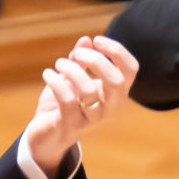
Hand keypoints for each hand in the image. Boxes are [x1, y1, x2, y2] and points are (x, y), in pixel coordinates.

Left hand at [22, 34, 136, 178]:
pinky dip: (55, 82)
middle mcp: (109, 109)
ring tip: (58, 63)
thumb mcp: (73, 78)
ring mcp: (91, 120)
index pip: (130, 70)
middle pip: (116, 81)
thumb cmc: (63, 105)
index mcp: (115, 94)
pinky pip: (66, 100)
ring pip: (88, 91)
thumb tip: (85, 41)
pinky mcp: (71, 126)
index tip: (97, 40)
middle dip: (96, 60)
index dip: (116, 51)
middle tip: (77, 54)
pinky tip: (47, 74)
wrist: (47, 137)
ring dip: (71, 70)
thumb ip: (81, 60)